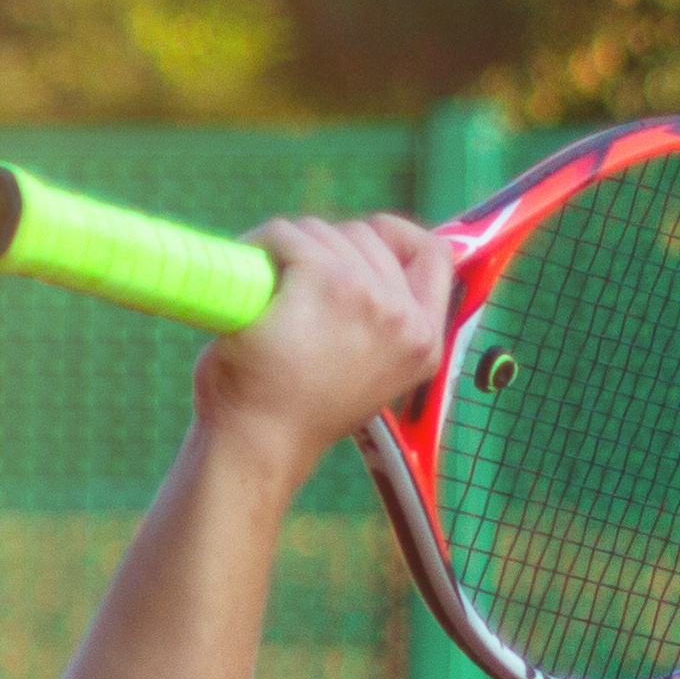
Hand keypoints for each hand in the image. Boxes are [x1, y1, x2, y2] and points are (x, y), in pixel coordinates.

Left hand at [193, 212, 449, 467]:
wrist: (257, 447)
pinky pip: (286, 235)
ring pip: (323, 231)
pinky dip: (259, 246)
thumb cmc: (293, 413)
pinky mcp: (324, 279)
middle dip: (322, 249)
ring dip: (286, 250)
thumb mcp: (361, 371)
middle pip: (367, 235)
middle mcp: (405, 316)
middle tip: (287, 285)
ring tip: (262, 291)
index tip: (351, 248)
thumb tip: (365, 267)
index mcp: (423, 341)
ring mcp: (368, 294)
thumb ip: (376, 326)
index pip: (434, 255)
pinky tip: (245, 276)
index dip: (393, 239)